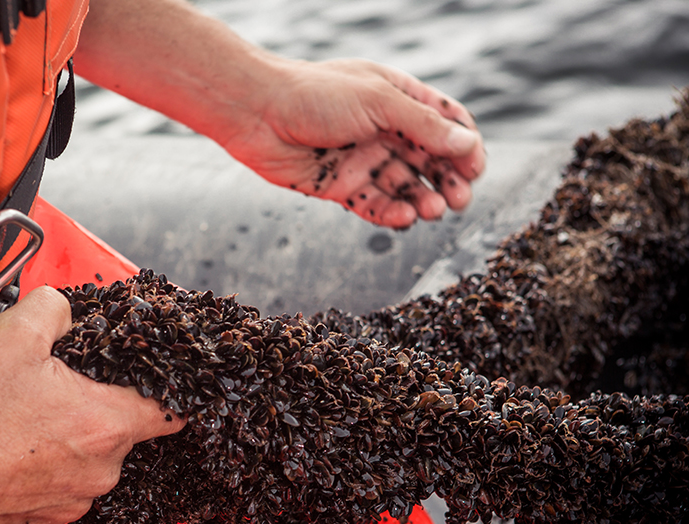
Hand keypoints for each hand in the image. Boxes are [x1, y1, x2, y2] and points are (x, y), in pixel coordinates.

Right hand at [0, 285, 184, 523]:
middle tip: (53, 390)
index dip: (163, 392)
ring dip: (66, 443)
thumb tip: (65, 311)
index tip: (154, 384)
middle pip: (120, 434)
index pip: (170, 412)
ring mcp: (71, 503)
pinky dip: (41, 472)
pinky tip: (6, 453)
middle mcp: (100, 472)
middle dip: (95, 410)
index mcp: (107, 424)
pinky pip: (57, 490)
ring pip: (87, 463)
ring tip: (20, 423)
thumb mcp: (14, 332)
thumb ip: (55, 309)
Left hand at [221, 58, 485, 228]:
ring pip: (404, 186)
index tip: (476, 168)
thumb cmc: (315, 95)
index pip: (445, 123)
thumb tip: (468, 146)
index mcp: (397, 98)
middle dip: (448, 180)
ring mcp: (363, 159)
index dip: (464, 146)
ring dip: (423, 199)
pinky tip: (404, 218)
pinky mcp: (341, 186)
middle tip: (459, 200)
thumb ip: (424, 126)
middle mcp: (383, 129)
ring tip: (433, 210)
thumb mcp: (378, 102)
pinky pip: (375, 205)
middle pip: (430, 159)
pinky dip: (392, 214)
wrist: (257, 114)